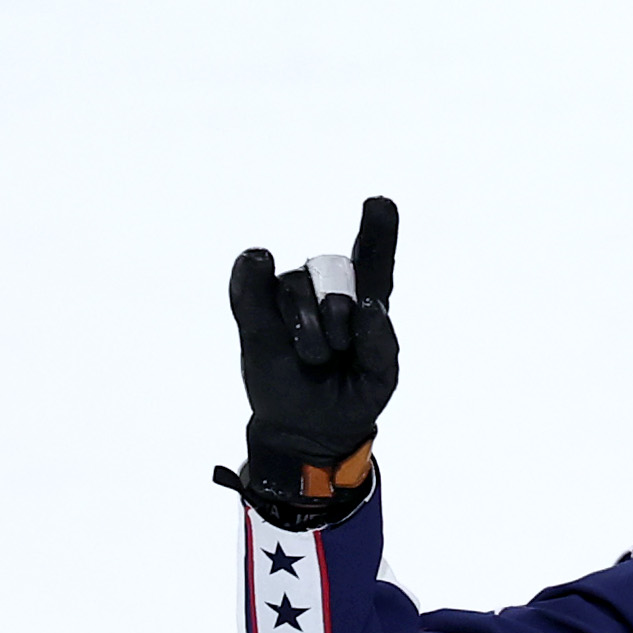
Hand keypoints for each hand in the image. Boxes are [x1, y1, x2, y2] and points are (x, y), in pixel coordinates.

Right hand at [227, 195, 401, 486]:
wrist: (306, 428)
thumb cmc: (350, 397)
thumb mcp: (380, 380)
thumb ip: (382, 344)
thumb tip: (368, 306)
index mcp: (366, 299)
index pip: (374, 258)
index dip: (378, 231)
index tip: (381, 204)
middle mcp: (327, 286)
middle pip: (334, 274)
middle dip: (339, 319)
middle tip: (338, 354)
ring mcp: (288, 292)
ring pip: (297, 286)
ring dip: (307, 333)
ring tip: (312, 360)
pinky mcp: (253, 303)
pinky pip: (250, 276)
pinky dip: (252, 276)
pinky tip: (258, 266)